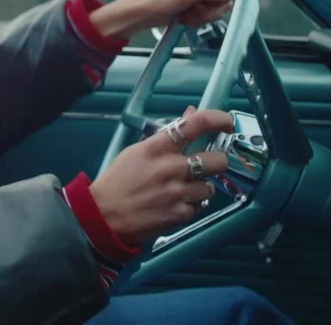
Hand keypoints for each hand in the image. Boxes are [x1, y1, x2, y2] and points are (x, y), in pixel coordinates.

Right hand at [89, 107, 233, 244]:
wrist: (103, 216)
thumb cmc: (119, 180)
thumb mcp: (139, 150)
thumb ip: (168, 134)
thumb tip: (191, 114)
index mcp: (158, 147)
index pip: (197, 124)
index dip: (219, 119)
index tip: (227, 122)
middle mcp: (171, 167)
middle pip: (218, 160)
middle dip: (217, 162)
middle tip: (207, 164)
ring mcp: (177, 193)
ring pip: (211, 187)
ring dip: (201, 187)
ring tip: (183, 189)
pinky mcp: (180, 215)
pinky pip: (199, 206)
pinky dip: (191, 205)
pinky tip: (175, 203)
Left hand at [160, 0, 240, 28]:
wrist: (143, 14)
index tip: (225, 3)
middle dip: (210, 9)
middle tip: (195, 9)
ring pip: (216, 10)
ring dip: (201, 16)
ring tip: (186, 13)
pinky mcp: (197, 8)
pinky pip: (207, 17)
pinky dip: (196, 20)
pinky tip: (184, 18)